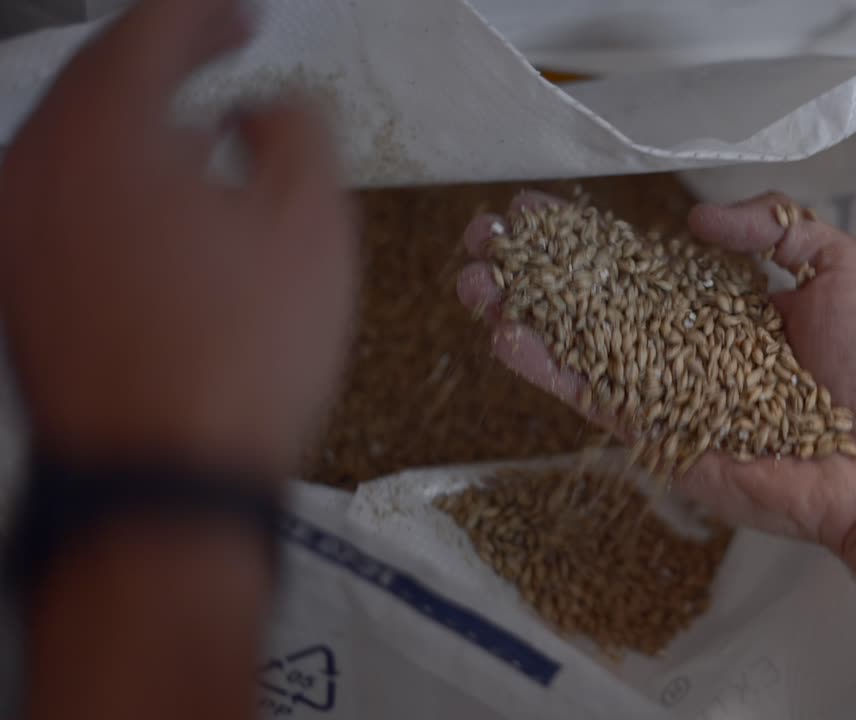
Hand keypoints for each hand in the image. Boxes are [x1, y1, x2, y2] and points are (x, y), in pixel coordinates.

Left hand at [0, 0, 355, 478]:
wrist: (163, 484)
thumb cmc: (242, 359)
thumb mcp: (311, 226)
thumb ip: (296, 129)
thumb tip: (266, 108)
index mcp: (102, 136)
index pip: (148, 31)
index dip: (205, 13)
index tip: (243, 15)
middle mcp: (32, 171)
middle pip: (97, 79)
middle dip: (167, 57)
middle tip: (222, 46)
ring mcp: (13, 233)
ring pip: (74, 141)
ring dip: (138, 120)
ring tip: (202, 131)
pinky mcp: (16, 288)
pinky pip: (62, 198)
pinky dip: (113, 179)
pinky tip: (164, 208)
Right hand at [457, 191, 855, 551]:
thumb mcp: (836, 264)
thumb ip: (772, 224)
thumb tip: (693, 218)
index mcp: (717, 307)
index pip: (635, 265)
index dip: (585, 239)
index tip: (535, 211)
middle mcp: (682, 347)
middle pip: (592, 302)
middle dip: (535, 272)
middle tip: (483, 240)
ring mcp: (666, 392)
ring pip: (579, 347)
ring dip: (522, 315)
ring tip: (471, 282)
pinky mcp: (659, 435)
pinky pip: (596, 398)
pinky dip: (550, 370)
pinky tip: (507, 336)